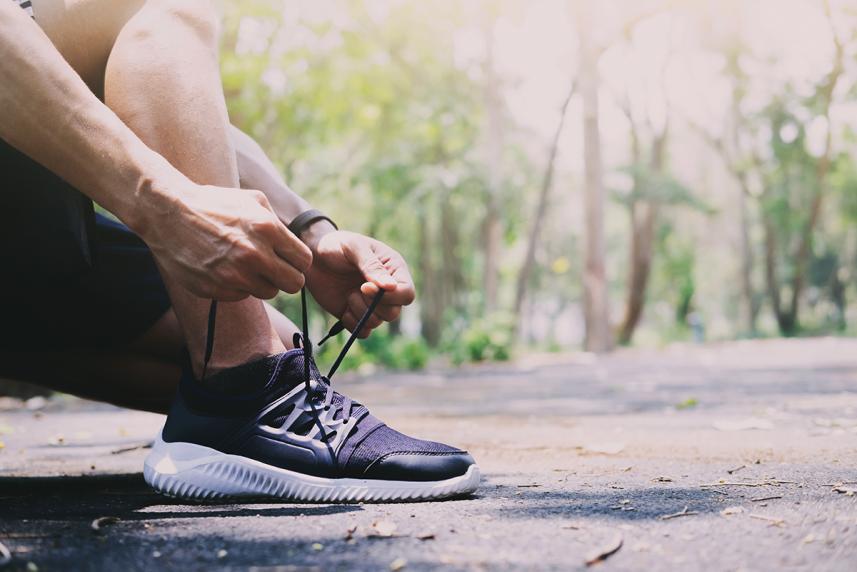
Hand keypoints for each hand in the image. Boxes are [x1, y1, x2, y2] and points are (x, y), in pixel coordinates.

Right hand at [143, 183, 311, 300]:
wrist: (167, 213)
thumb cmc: (214, 204)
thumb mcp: (252, 200)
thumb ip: (278, 223)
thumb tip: (294, 245)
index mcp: (267, 229)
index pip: (304, 261)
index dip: (298, 261)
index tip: (288, 258)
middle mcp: (254, 255)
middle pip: (294, 284)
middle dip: (287, 276)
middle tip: (274, 268)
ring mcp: (233, 275)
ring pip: (269, 293)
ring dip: (262, 281)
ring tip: (246, 265)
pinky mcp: (215, 289)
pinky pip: (242, 296)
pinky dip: (238, 286)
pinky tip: (225, 269)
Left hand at [305, 230, 415, 337]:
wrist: (312, 257)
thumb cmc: (336, 245)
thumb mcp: (354, 247)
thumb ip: (371, 266)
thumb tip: (391, 287)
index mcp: (393, 270)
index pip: (406, 293)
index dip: (390, 296)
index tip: (366, 287)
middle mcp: (386, 290)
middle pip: (394, 312)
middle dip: (372, 306)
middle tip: (355, 291)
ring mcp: (371, 304)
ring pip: (377, 323)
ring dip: (360, 312)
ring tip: (348, 295)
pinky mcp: (356, 315)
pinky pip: (363, 332)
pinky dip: (352, 324)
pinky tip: (344, 308)